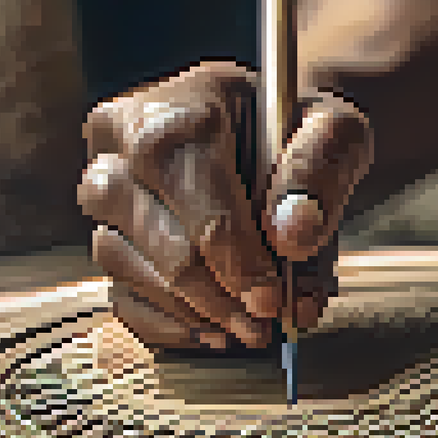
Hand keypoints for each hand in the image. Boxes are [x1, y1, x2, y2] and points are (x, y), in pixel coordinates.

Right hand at [79, 60, 371, 348]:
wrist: (267, 130)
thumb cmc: (296, 128)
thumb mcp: (334, 129)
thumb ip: (320, 172)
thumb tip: (293, 236)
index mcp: (175, 106)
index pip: (194, 189)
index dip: (235, 255)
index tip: (272, 296)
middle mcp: (120, 143)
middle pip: (157, 236)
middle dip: (216, 294)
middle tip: (263, 323)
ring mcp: (103, 191)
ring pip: (128, 267)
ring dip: (193, 311)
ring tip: (247, 328)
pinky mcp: (106, 233)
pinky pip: (119, 293)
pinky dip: (166, 323)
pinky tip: (212, 330)